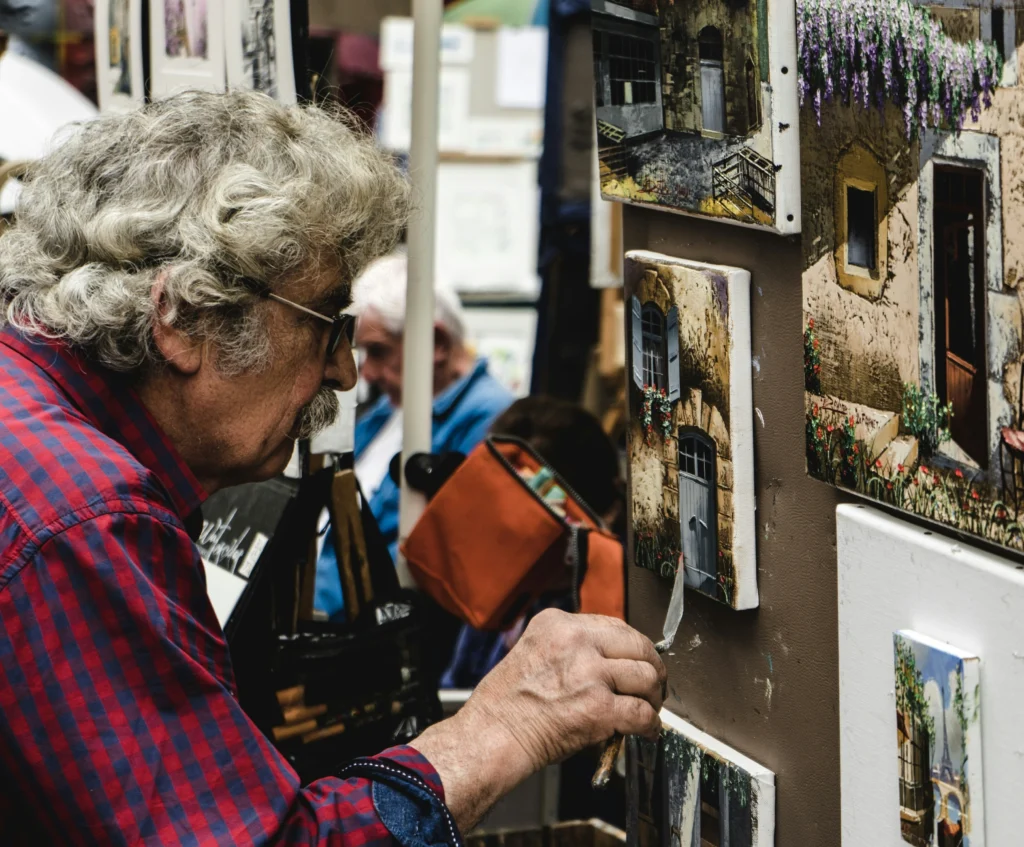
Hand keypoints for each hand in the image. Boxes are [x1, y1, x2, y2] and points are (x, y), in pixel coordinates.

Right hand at [411, 610, 664, 828]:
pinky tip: (648, 730)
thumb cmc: (505, 702)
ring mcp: (590, 673)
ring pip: (646, 676)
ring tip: (651, 706)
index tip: (637, 658)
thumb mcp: (533, 650)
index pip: (614, 625)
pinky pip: (642, 714)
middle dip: (652, 666)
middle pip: (638, 644)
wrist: (493, 734)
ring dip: (654, 695)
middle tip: (654, 682)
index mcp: (558, 623)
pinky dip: (651, 725)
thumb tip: (608, 661)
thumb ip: (570, 648)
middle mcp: (576, 641)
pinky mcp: (600, 707)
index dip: (631, 646)